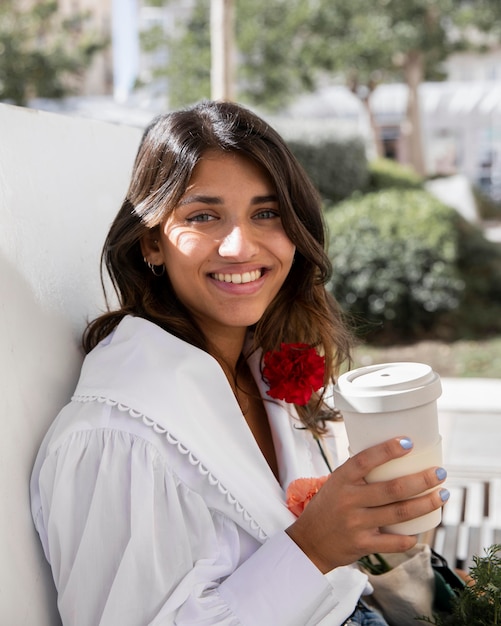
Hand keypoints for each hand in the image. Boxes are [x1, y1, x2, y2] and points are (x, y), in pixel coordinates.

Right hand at [285, 437, 448, 573]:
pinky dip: (410, 537)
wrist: (309, 542)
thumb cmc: (327, 507)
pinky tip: (420, 531)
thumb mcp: (336, 484)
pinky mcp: (362, 544)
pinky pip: (394, 542)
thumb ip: (358, 474)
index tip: (409, 442)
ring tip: (442, 495)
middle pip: (393, 488)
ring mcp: (356, 523)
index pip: (365, 459)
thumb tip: (392, 455)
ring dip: (426, 504)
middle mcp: (349, 499)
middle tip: (440, 472)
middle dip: (422, 480)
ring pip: (400, 513)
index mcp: (342, 479)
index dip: (387, 449)